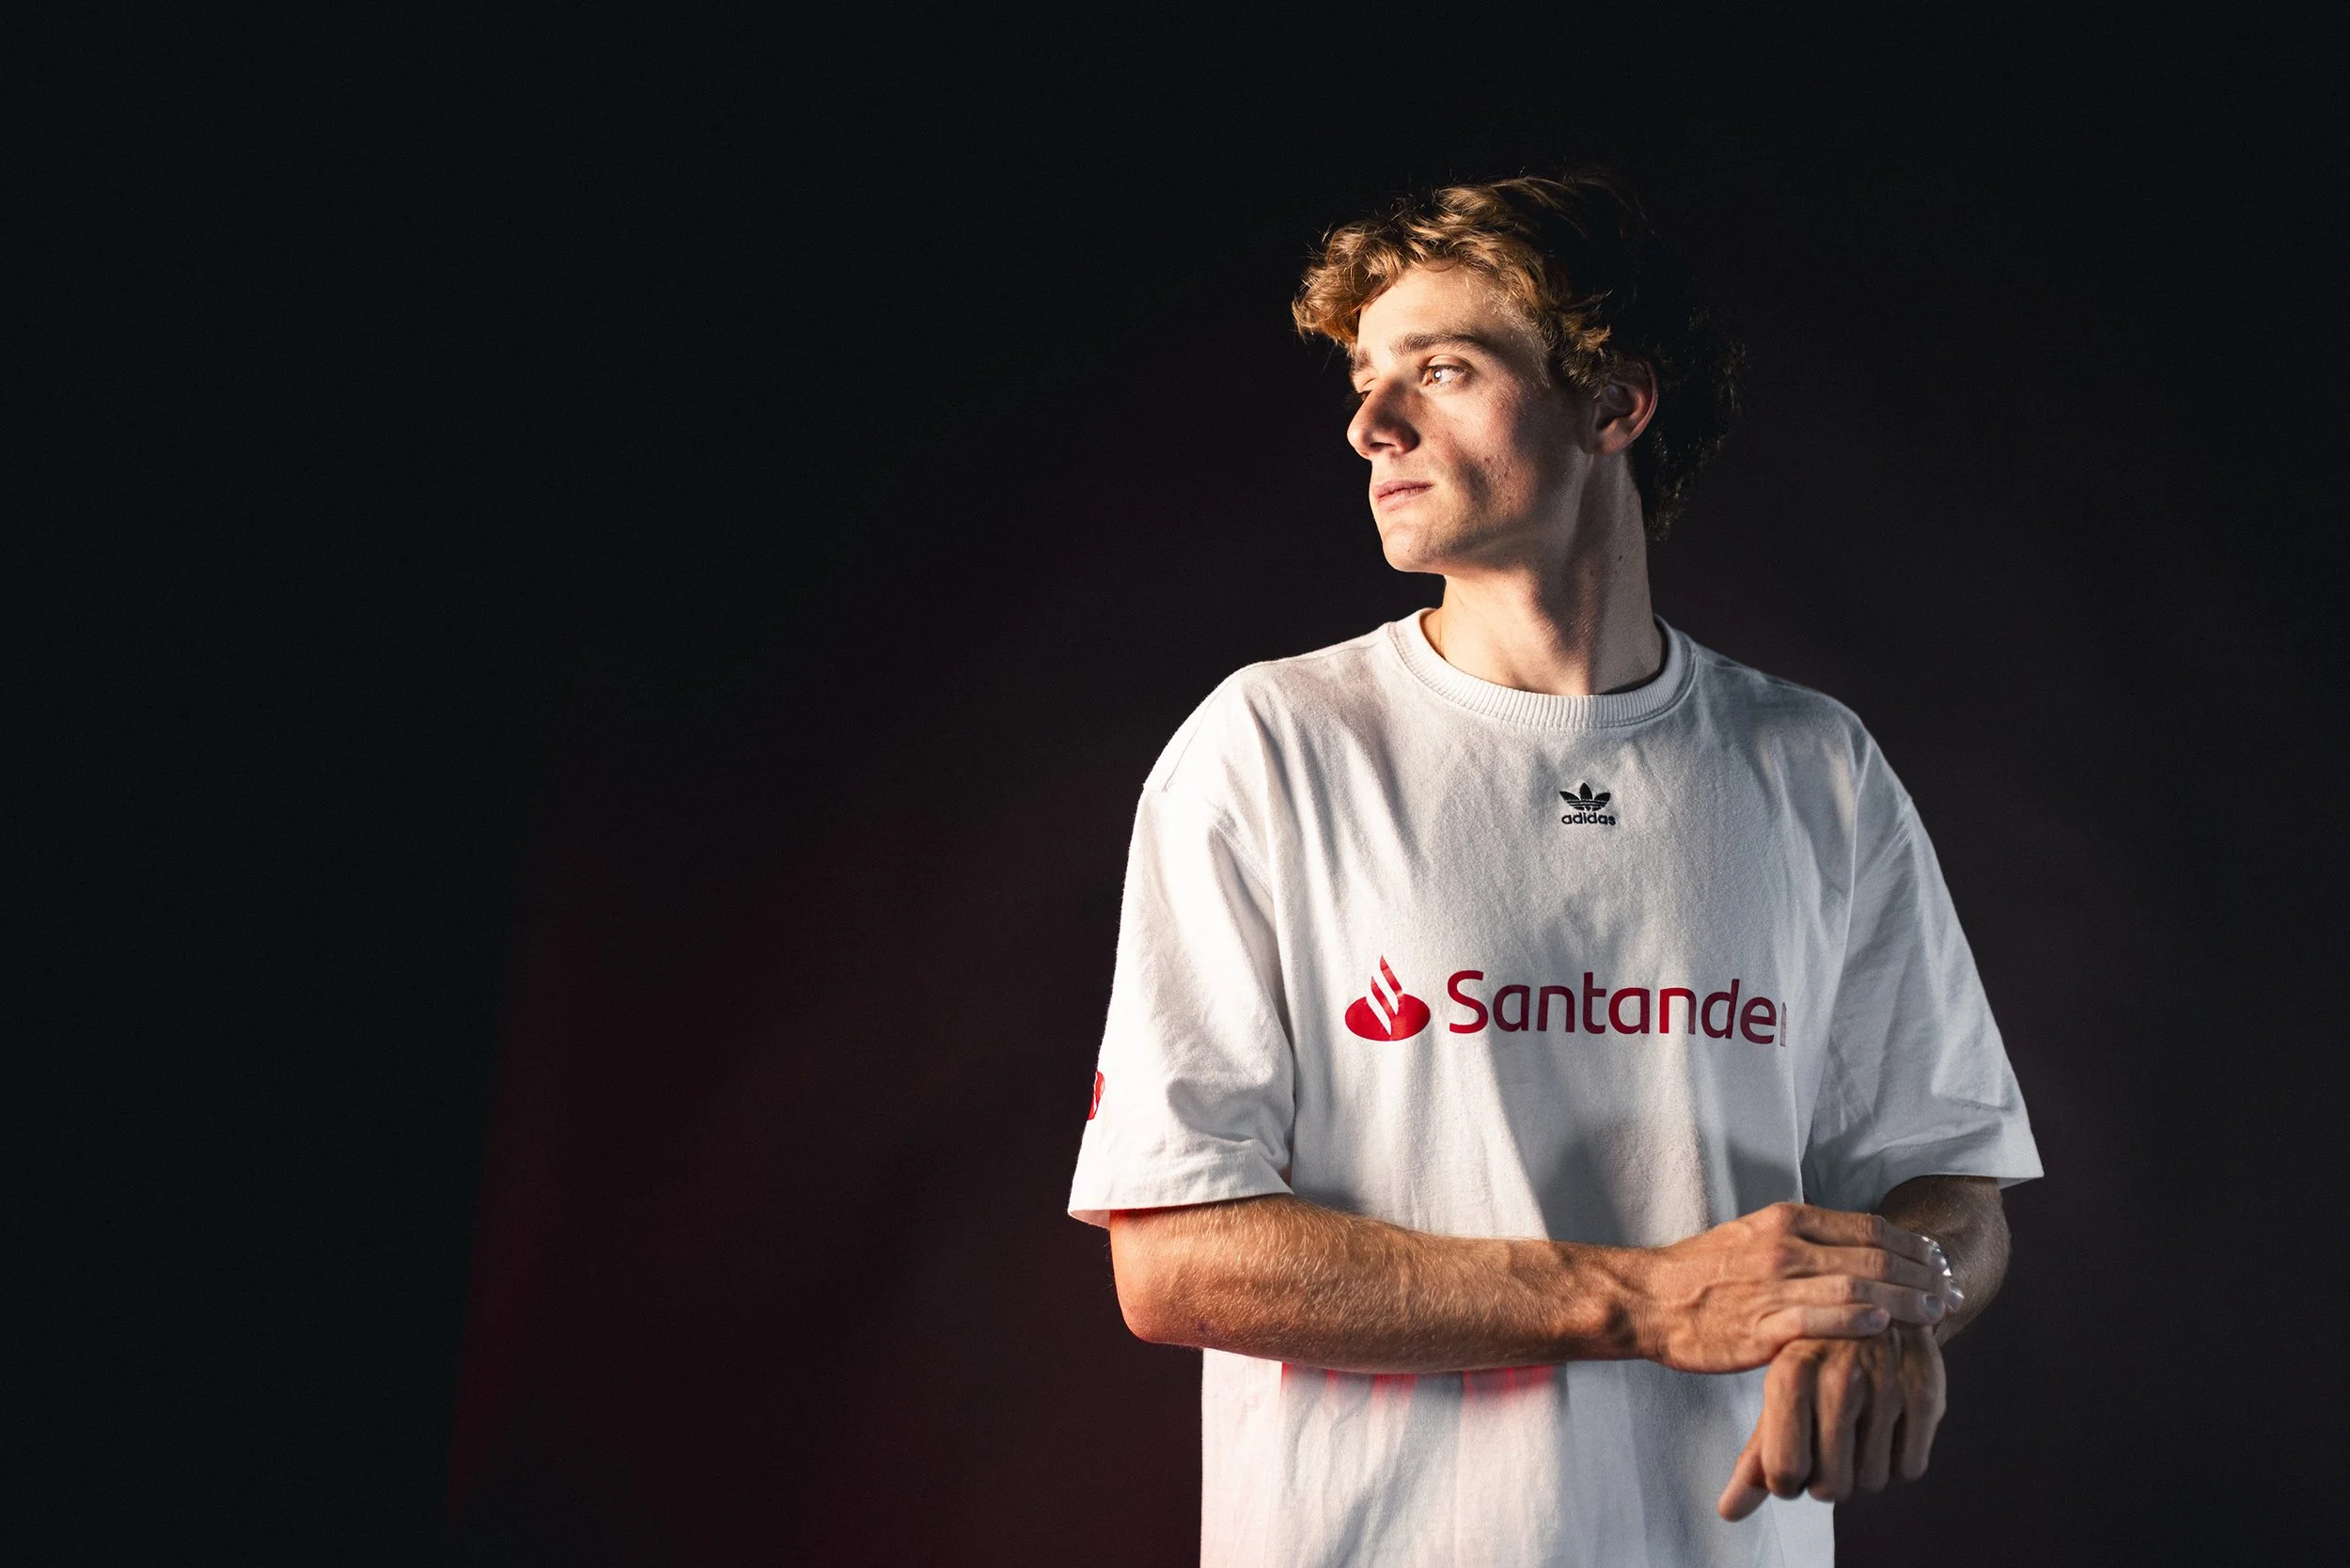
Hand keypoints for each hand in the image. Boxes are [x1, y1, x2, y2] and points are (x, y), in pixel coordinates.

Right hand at [1632, 1202, 1951, 1373]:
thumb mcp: (1753, 1234)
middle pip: (1875, 1257)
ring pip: (1858, 1288)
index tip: (1938, 1260)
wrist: (1650, 1300)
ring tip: (1935, 1314)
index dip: (1912, 1245)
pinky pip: (1820, 1320)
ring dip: (1905, 1301)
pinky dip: (1858, 1321)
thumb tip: (1852, 1246)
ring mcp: (1774, 1286)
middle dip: (1923, 1275)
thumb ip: (1802, 1237)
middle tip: (1952, 1291)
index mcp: (1786, 1219)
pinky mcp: (1762, 1326)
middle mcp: (1785, 1246)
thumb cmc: (1702, 1272)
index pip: (1868, 1227)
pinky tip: (1884, 1328)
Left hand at [1715, 1324, 1945, 1519]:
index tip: (1791, 1469)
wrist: (1877, 1304)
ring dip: (1862, 1473)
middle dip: (1826, 1482)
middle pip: (1831, 1487)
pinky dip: (1896, 1464)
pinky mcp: (1925, 1392)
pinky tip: (1885, 1431)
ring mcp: (1885, 1385)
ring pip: (1872, 1482)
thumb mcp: (1778, 1396)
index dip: (1786, 1483)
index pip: (1784, 1471)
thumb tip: (1727, 1513)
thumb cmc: (1817, 1359)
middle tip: (1826, 1452)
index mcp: (1790, 1375)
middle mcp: (1838, 1379)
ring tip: (1855, 1435)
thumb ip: (1754, 1459)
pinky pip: (1909, 1469)